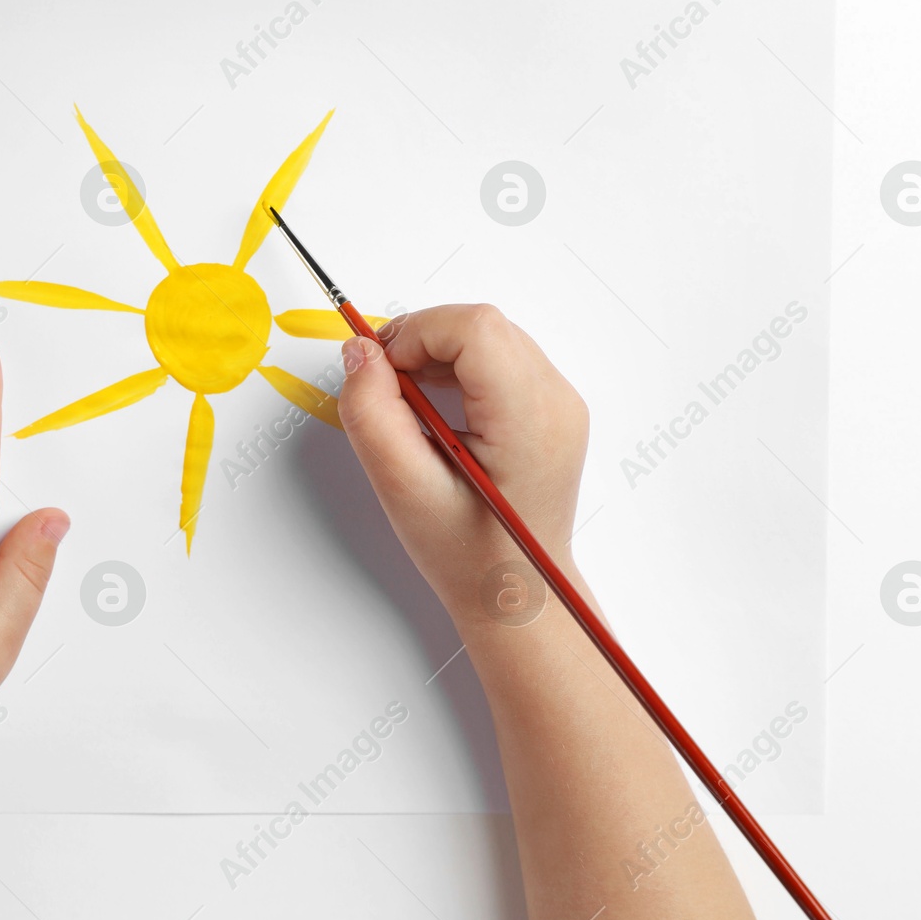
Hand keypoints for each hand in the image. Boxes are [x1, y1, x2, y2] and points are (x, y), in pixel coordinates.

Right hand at [337, 304, 587, 619]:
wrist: (517, 593)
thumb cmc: (468, 555)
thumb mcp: (403, 488)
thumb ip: (373, 414)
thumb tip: (360, 352)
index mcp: (529, 420)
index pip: (475, 329)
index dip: (416, 333)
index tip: (380, 369)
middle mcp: (556, 401)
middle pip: (482, 325)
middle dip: (423, 340)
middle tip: (385, 386)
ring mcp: (560, 402)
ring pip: (489, 336)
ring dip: (438, 352)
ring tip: (409, 404)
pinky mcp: (550, 407)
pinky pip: (500, 357)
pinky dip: (459, 367)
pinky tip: (436, 409)